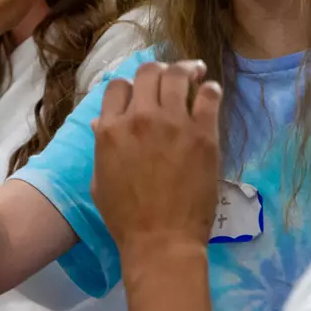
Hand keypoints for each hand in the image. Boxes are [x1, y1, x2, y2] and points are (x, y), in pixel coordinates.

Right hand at [93, 61, 222, 258]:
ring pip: (178, 75)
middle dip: (158, 71)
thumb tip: (103, 124)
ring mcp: (173, 124)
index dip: (129, 87)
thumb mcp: (100, 182)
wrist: (161, 240)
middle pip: (148, 72)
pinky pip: (209, 96)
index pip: (117, 87)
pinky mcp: (203, 134)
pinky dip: (210, 90)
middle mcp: (140, 118)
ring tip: (194, 73)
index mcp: (111, 130)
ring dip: (185, 70)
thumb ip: (103, 147)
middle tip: (170, 77)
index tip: (141, 93)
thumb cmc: (126, 218)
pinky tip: (210, 93)